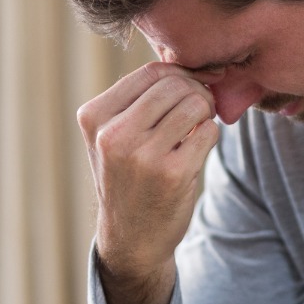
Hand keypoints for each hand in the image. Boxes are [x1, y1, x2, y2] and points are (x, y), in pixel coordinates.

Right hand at [76, 63, 218, 303]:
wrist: (131, 238)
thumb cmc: (129, 178)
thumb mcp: (115, 136)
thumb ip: (143, 99)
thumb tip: (198, 65)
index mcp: (94, 117)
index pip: (150, 73)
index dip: (180, 75)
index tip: (191, 89)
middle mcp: (113, 134)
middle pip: (175, 85)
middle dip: (196, 93)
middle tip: (198, 112)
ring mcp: (142, 155)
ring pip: (194, 104)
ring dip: (205, 113)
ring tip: (196, 130)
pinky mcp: (172, 173)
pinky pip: (208, 132)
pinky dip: (209, 137)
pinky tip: (195, 152)